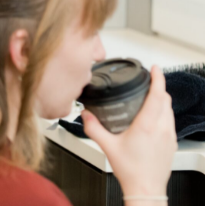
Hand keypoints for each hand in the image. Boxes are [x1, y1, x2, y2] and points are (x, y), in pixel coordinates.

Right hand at [82, 65, 175, 199]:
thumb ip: (93, 127)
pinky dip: (164, 113)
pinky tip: (153, 117)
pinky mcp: (172, 144)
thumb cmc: (131, 171)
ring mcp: (169, 136)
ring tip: (150, 97)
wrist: (146, 189)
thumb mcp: (107, 146)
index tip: (155, 69)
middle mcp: (161, 129)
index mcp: (147, 126)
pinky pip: (170, 121)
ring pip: (170, 111)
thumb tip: (86, 114)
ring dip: (162, 100)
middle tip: (150, 80)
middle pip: (166, 100)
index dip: (158, 79)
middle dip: (159, 87)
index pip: (157, 96)